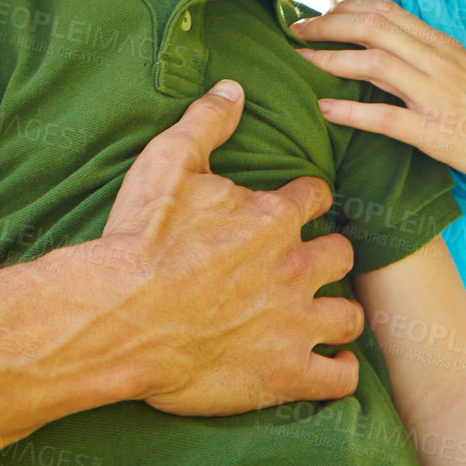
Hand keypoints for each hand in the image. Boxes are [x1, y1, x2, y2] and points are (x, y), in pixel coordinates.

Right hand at [95, 80, 363, 414]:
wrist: (117, 316)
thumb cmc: (139, 239)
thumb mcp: (168, 161)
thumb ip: (207, 121)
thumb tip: (234, 87)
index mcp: (273, 217)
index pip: (317, 197)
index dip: (307, 200)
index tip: (295, 208)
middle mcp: (294, 267)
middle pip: (341, 254)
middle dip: (327, 255)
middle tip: (305, 263)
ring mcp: (293, 324)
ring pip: (348, 315)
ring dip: (337, 313)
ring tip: (321, 314)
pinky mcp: (284, 374)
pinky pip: (340, 378)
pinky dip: (339, 372)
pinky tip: (328, 365)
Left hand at [292, 0, 465, 191]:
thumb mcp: (464, 68)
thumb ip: (427, 56)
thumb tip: (384, 48)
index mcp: (442, 45)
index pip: (387, 11)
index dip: (346, 7)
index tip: (320, 14)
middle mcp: (437, 62)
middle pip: (373, 27)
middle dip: (328, 25)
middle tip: (296, 31)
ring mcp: (437, 96)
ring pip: (375, 63)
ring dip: (331, 59)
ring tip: (301, 60)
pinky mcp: (438, 133)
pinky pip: (387, 117)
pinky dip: (351, 110)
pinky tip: (324, 109)